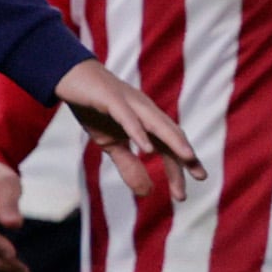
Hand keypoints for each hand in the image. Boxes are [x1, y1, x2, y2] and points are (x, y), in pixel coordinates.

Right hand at [55, 59, 200, 199]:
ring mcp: (131, 103)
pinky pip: (128, 117)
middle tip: (201, 177)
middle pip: (171, 135)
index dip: (178, 169)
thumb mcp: (111, 143)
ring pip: (158, 123)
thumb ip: (129, 165)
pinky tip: (147, 149)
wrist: (71, 77)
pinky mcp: (112, 99)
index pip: (168, 148)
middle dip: (186, 156)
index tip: (182, 195)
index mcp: (147, 122)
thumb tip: (147, 193)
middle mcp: (146, 111)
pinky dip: (139, 132)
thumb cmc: (94, 109)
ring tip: (189, 157)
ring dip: (174, 140)